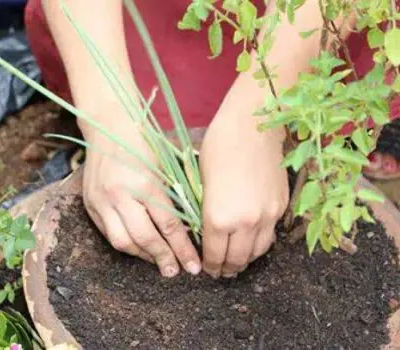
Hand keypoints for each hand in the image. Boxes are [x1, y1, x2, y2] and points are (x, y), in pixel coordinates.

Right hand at [80, 104, 200, 276]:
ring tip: (158, 262)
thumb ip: (172, 197)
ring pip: (122, 241)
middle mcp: (121, 194)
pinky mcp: (90, 204)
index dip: (183, 248)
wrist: (107, 127)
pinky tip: (138, 248)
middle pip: (144, 238)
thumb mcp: (163, 167)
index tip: (194, 265)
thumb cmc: (142, 144)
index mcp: (145, 183)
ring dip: (143, 256)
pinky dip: (125, 244)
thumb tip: (188, 229)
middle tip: (176, 271)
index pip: (168, 225)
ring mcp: (102, 200)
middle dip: (163, 258)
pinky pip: (108, 233)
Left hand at [199, 113, 287, 277]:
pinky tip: (252, 241)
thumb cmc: (219, 146)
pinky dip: (260, 243)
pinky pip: (270, 235)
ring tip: (237, 262)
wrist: (254, 126)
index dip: (209, 266)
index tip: (207, 269)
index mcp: (219, 217)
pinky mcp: (281, 206)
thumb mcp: (201, 181)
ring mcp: (267, 216)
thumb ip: (206, 211)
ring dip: (246, 260)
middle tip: (221, 272)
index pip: (214, 254)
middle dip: (227, 269)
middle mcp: (245, 222)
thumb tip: (206, 229)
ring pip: (257, 251)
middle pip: (237, 259)